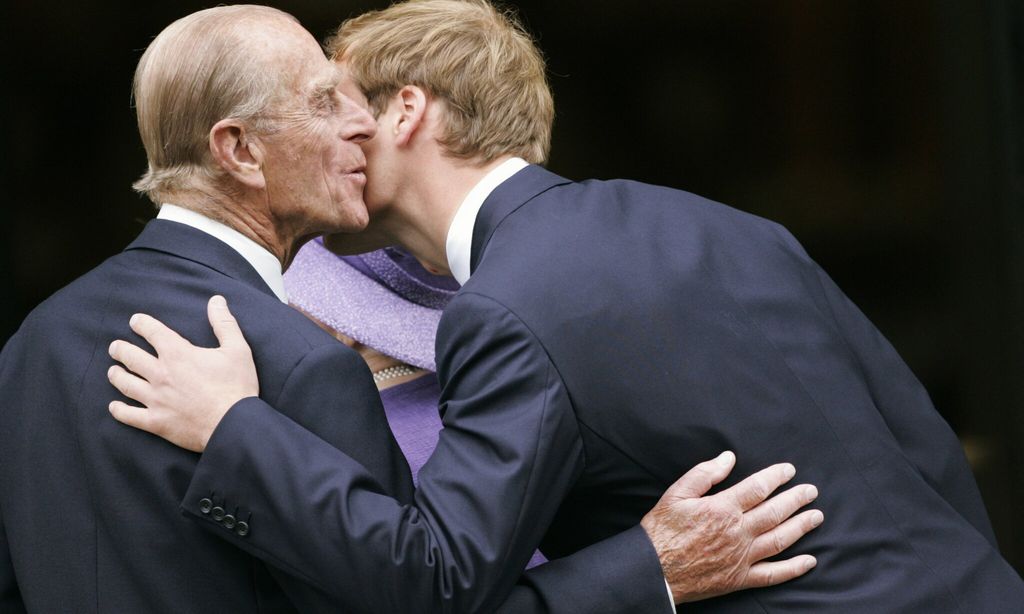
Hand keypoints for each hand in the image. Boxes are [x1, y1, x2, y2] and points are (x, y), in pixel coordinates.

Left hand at [107, 295, 258, 451]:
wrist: (233, 424)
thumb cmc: (237, 386)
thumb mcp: (237, 349)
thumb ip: (224, 323)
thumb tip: (216, 300)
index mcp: (178, 354)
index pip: (152, 332)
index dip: (141, 324)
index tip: (135, 321)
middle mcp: (160, 374)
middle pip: (130, 356)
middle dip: (120, 349)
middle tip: (116, 347)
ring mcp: (155, 399)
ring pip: (125, 383)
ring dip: (117, 375)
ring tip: (114, 371)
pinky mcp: (156, 422)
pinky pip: (129, 415)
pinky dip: (119, 410)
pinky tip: (114, 406)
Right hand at [641, 451, 821, 602]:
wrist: (653, 569)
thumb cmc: (663, 530)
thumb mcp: (677, 494)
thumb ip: (704, 474)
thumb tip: (728, 458)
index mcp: (722, 508)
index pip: (758, 488)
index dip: (776, 477)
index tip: (789, 470)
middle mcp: (737, 532)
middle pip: (775, 512)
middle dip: (797, 499)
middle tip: (811, 491)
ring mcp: (741, 557)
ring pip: (780, 540)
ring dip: (801, 527)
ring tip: (816, 517)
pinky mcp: (740, 578)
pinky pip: (773, 574)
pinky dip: (794, 568)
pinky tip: (809, 560)